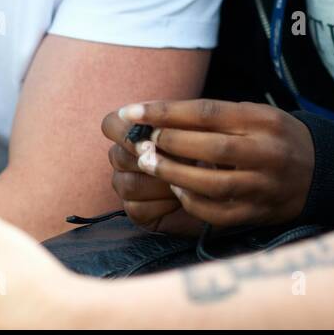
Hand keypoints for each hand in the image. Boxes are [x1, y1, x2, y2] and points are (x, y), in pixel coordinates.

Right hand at [101, 109, 205, 235]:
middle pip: (119, 156)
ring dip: (161, 182)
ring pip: (128, 183)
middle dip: (153, 159)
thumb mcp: (196, 131)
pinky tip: (180, 198)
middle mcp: (124, 157)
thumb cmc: (207, 152)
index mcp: (132, 131)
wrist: (221, 186)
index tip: (152, 135)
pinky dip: (162, 204)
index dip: (126, 130)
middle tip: (184, 160)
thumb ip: (176, 124)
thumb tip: (157, 126)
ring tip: (186, 180)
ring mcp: (127, 184)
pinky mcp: (136, 210)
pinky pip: (137, 207)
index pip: (111, 124)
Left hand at [116, 99, 314, 228]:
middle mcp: (266, 152)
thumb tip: (158, 116)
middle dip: (168, 143)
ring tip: (149, 164)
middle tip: (140, 141)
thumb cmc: (274, 136)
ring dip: (174, 174)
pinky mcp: (258, 212)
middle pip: (211, 147)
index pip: (207, 111)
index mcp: (263, 120)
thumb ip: (215, 116)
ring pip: (213, 183)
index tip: (132, 111)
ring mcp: (264, 185)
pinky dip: (192, 200)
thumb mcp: (254, 114)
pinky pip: (219, 211)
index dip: (165, 111)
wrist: (320, 170)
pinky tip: (176, 188)